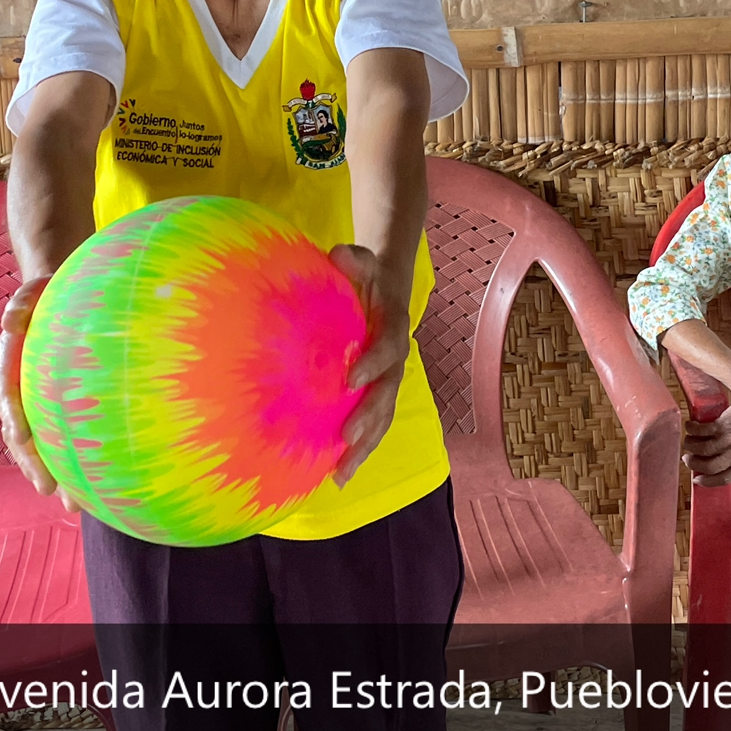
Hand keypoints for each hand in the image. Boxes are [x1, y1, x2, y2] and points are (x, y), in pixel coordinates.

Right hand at [0, 277, 77, 510]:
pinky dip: (75, 461)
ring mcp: (38, 401)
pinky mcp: (58, 408)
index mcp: (10, 364)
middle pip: (21, 434)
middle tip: (47, 490)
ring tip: (72, 505)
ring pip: (41, 445)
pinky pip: (63, 438)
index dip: (13, 418)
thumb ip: (22, 302)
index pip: (8, 395)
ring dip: (53, 474)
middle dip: (33, 464)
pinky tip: (97, 486)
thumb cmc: (48, 293)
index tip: (22, 438)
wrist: (57, 296)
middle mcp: (20, 389)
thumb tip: (9, 320)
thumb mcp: (34, 291)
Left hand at [328, 244, 410, 486]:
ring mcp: (388, 380)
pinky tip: (335, 477)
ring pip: (383, 418)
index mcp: (393, 327)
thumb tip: (338, 253)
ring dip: (365, 447)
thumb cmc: (367, 275)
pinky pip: (372, 425)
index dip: (373, 362)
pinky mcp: (377, 394)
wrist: (387, 287)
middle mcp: (395, 360)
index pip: (388, 347)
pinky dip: (358, 451)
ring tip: (341, 474)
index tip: (351, 378)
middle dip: (369, 418)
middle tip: (346, 439)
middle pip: (388, 394)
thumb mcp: (362, 260)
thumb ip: (353, 258)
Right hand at [683, 376, 730, 489]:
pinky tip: (691, 426)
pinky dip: (693, 429)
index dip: (707, 481)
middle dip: (694, 464)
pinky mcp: (727, 423)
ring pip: (705, 449)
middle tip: (687, 458)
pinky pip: (704, 431)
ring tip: (688, 440)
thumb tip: (721, 472)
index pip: (725, 479)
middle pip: (711, 466)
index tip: (696, 479)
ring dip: (691, 445)